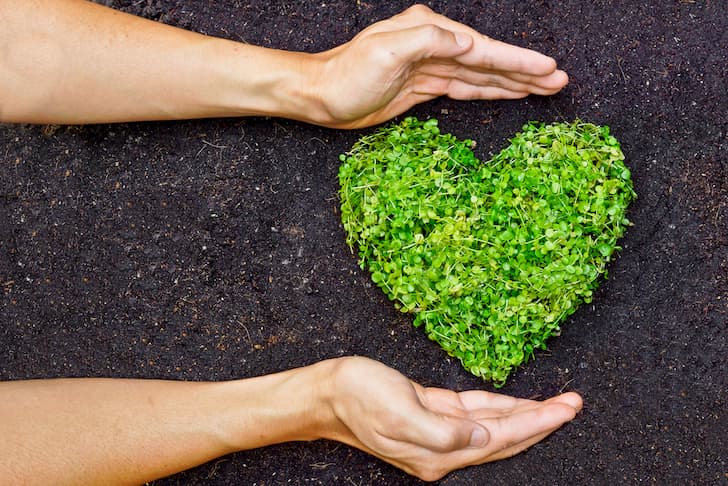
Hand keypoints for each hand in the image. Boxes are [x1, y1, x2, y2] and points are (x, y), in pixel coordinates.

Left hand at [311, 4, 568, 127]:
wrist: (321, 96)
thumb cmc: (347, 75)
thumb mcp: (384, 52)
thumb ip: (428, 42)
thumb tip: (467, 43)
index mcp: (429, 31)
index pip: (482, 48)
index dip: (516, 60)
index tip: (548, 69)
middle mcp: (434, 44)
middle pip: (489, 60)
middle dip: (525, 71)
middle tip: (560, 81)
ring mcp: (431, 66)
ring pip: (481, 75)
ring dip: (513, 82)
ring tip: (545, 88)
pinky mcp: (425, 86)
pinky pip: (465, 88)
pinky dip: (488, 91)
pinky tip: (508, 92)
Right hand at [321, 356, 581, 480]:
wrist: (328, 392)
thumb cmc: (357, 398)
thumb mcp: (398, 414)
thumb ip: (443, 431)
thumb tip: (482, 439)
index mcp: (438, 453)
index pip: (500, 441)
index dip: (536, 424)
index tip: (565, 409)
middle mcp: (444, 447)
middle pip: (505, 437)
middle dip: (542, 420)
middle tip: (575, 404)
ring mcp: (439, 431)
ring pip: (495, 425)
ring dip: (526, 413)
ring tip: (559, 402)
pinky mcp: (433, 412)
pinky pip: (476, 411)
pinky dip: (501, 406)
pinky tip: (518, 402)